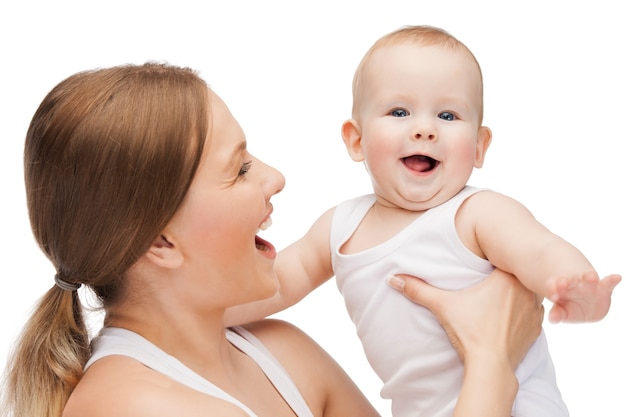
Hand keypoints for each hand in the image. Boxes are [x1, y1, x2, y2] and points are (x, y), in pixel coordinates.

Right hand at [387, 269, 542, 369]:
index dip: (499, 257)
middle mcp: (526, 291)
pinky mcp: (538, 329)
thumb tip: (392, 278)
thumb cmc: (469, 332)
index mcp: (506, 278)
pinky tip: (513, 314)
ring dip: (521, 292)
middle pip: (520, 273)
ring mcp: (535, 311)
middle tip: (495, 275)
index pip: (508, 257)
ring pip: (530, 292)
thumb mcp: (442, 306)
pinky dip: (526, 311)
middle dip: (509, 273)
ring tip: (505, 294)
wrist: (491, 367)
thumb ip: (418, 289)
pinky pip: (536, 312)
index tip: (489, 260)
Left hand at [546, 271, 620, 322]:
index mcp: (559, 288)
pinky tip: (617, 277)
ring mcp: (588, 284)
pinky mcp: (603, 288)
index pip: (553, 286)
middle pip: (569, 280)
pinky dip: (612, 280)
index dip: (552, 289)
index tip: (553, 296)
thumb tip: (553, 318)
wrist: (585, 306)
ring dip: (589, 276)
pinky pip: (608, 283)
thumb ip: (557, 314)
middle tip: (562, 283)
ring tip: (590, 277)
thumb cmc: (569, 308)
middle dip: (566, 281)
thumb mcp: (562, 312)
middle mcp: (573, 283)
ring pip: (588, 277)